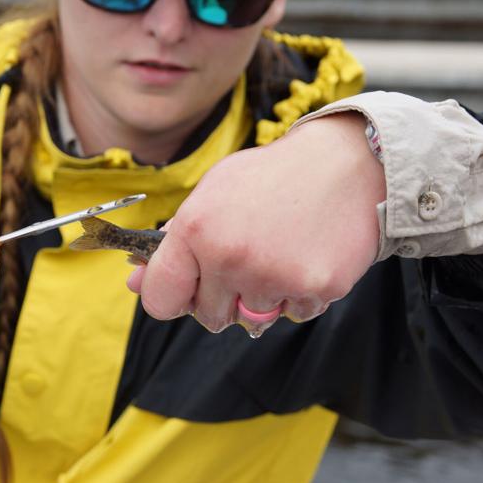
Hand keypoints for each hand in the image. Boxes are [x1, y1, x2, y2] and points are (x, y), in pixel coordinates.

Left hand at [129, 112, 384, 335]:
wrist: (347, 163)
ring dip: (263, 296)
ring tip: (280, 251)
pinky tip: (307, 256)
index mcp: (196, 229)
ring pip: (253, 319)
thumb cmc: (273, 179)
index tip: (186, 290)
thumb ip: (174, 243)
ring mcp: (273, 275)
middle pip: (209, 317)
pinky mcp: (315, 288)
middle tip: (247, 259)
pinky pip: (294, 314)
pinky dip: (299, 295)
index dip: (172, 298)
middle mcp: (230, 256)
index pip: (160, 300)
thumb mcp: (213, 194)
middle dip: (223, 297)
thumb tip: (135, 283)